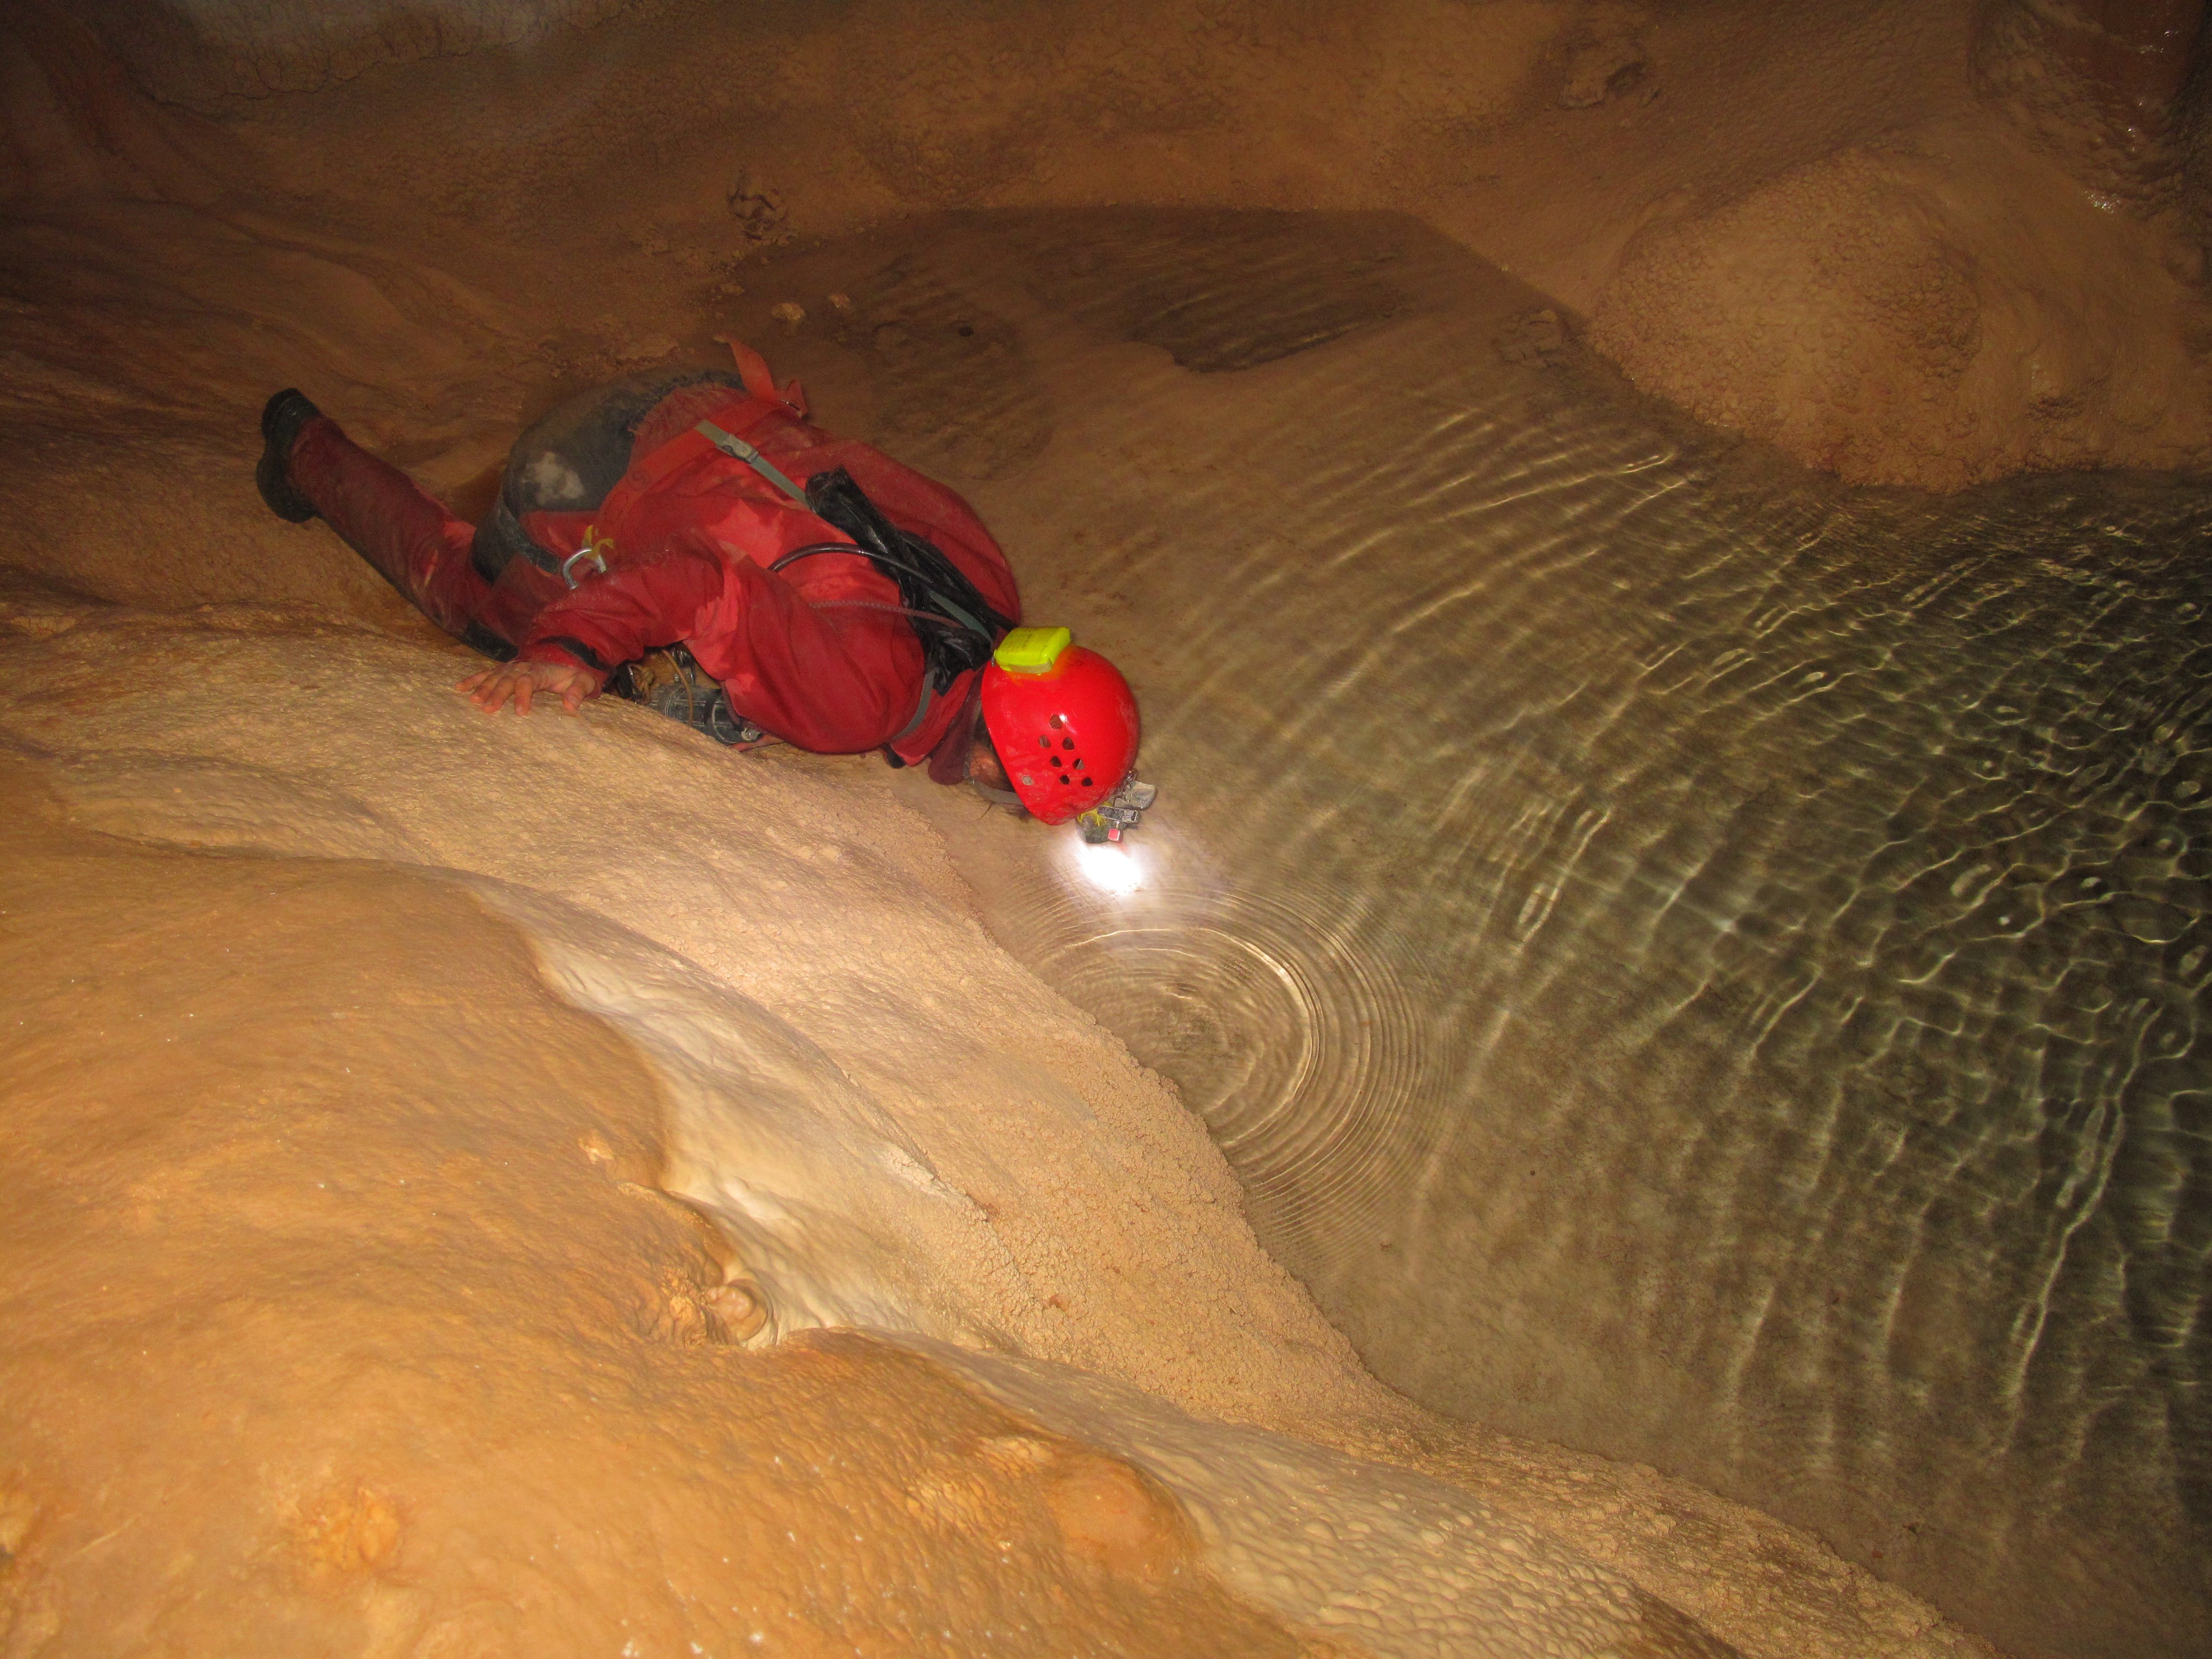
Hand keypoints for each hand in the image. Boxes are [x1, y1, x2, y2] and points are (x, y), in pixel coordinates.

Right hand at [455, 660, 597, 715]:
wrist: (565, 660)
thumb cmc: (574, 675)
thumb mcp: (584, 682)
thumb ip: (578, 692)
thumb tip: (571, 706)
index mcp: (541, 671)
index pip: (529, 681)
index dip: (523, 696)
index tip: (520, 713)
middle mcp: (523, 667)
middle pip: (508, 679)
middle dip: (497, 693)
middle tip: (488, 709)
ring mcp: (511, 667)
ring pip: (494, 676)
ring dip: (482, 687)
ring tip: (473, 701)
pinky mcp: (503, 670)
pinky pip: (485, 673)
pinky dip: (472, 679)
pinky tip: (458, 688)